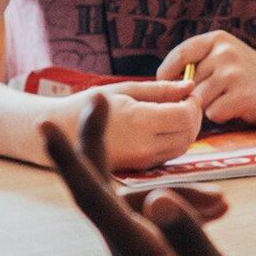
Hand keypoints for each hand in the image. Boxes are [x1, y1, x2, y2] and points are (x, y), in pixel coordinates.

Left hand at [42, 95, 255, 255]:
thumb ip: (189, 236)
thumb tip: (154, 198)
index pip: (93, 198)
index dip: (70, 156)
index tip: (45, 121)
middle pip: (102, 193)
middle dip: (100, 145)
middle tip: (103, 97)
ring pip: (143, 211)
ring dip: (179, 194)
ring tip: (225, 205)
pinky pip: (159, 229)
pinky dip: (185, 213)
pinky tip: (218, 214)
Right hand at [67, 82, 202, 171]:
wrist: (60, 134)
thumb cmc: (88, 106)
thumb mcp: (123, 90)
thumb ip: (160, 89)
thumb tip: (189, 85)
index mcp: (138, 121)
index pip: (185, 116)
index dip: (194, 104)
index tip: (189, 93)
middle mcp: (143, 145)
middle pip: (188, 135)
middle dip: (194, 117)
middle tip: (187, 102)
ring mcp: (141, 161)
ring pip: (182, 148)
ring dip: (187, 130)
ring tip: (176, 113)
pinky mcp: (139, 169)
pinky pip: (168, 155)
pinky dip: (175, 140)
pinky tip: (165, 127)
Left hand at [159, 31, 255, 126]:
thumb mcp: (229, 58)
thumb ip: (201, 65)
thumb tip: (162, 87)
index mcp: (217, 39)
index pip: (178, 56)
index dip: (167, 76)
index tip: (167, 88)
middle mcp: (223, 52)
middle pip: (188, 85)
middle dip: (195, 97)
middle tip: (219, 98)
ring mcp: (233, 73)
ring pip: (199, 101)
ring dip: (209, 108)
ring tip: (232, 102)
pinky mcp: (241, 95)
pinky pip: (213, 114)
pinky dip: (223, 117)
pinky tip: (241, 110)